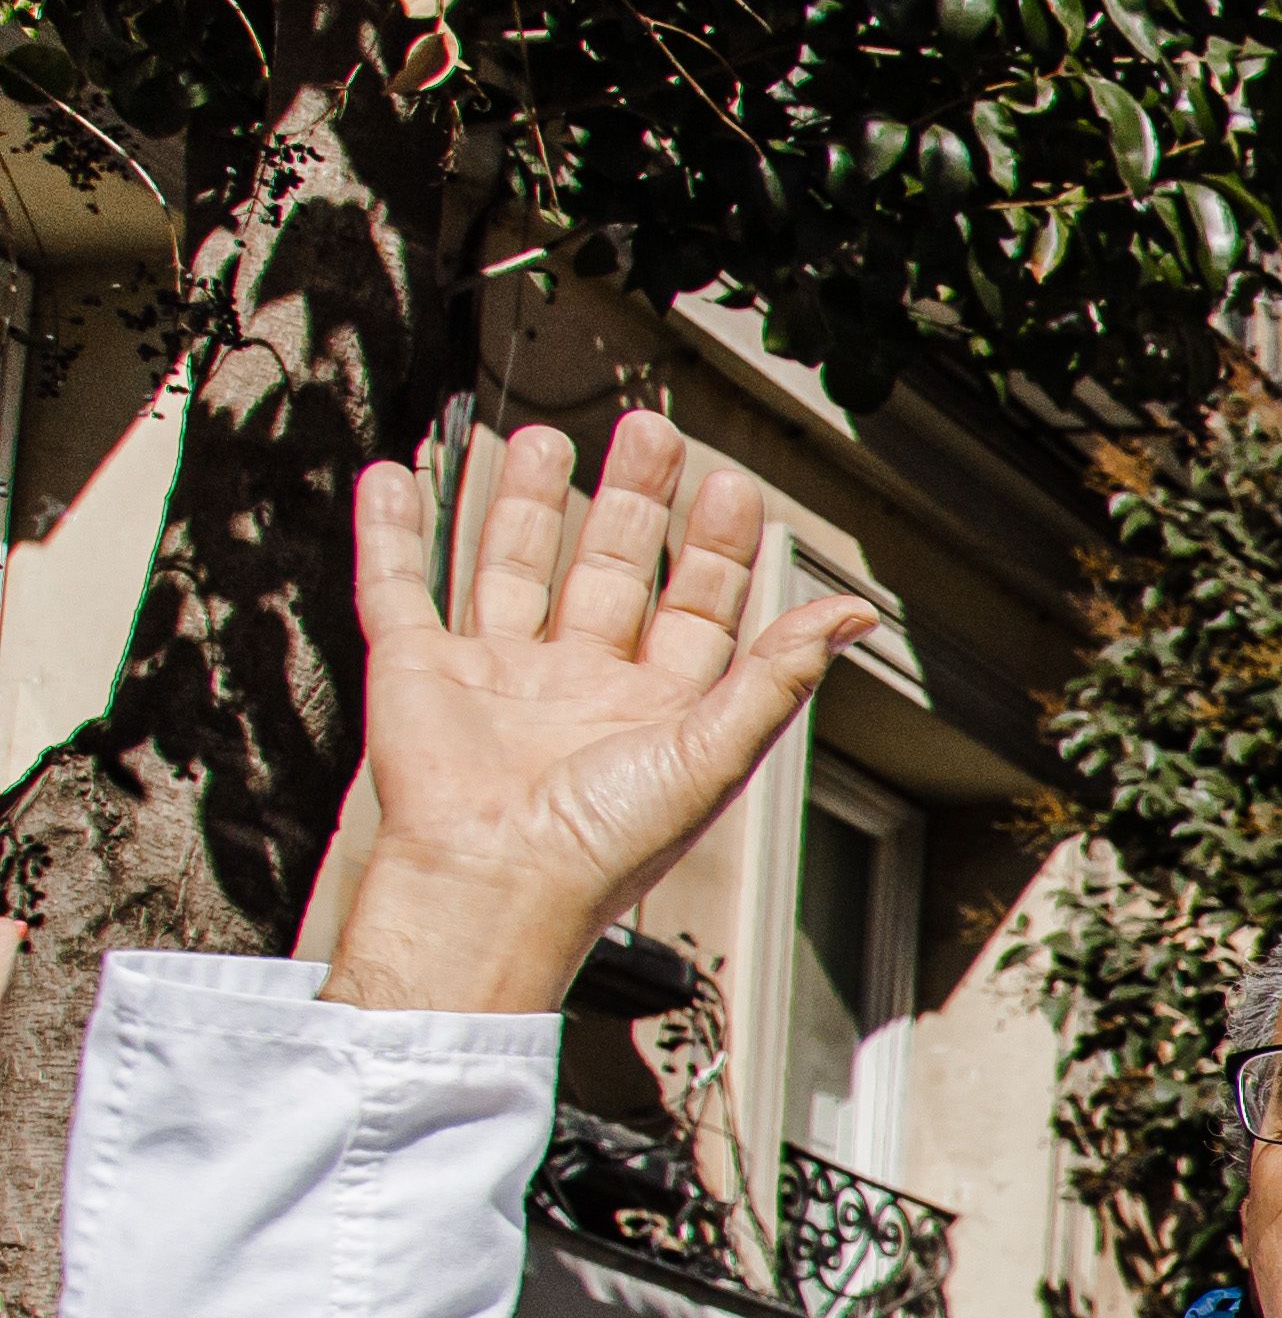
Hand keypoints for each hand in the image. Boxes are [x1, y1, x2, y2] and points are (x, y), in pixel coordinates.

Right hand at [325, 416, 878, 1015]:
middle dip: (631, 502)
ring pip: (512, 568)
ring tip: (546, 439)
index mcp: (654, 711)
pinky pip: (398, 587)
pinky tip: (398, 480)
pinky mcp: (416, 673)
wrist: (493, 884)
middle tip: (651, 432)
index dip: (714, 549)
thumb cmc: (603, 845)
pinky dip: (392, 533)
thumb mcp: (713, 750)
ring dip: (525, 505)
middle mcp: (578, 688)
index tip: (730, 486)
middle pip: (609, 572)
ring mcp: (496, 677)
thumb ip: (779, 674)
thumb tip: (854, 614)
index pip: (697, 610)